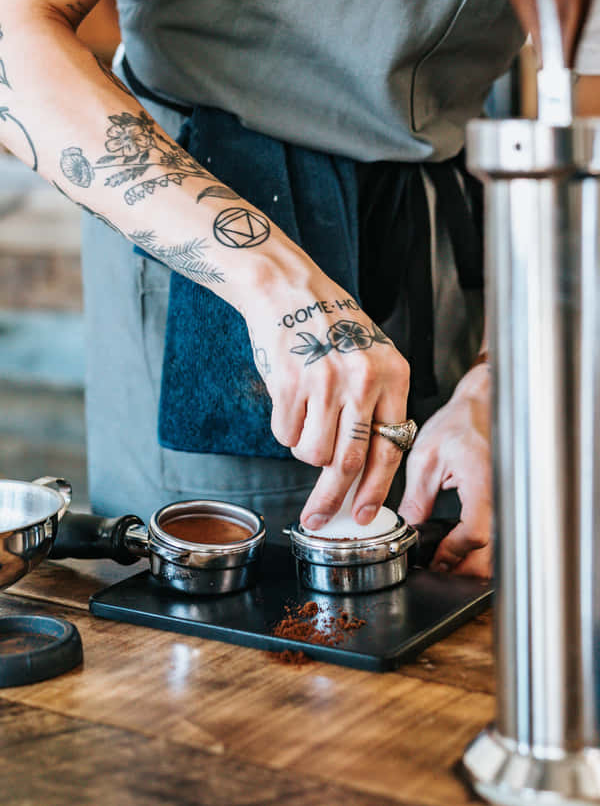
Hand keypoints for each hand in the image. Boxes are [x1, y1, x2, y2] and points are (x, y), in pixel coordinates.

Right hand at [246, 276, 409, 530]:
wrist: (288, 289)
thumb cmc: (330, 325)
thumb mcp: (372, 357)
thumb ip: (376, 407)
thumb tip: (365, 469)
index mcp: (393, 375)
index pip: (391, 449)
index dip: (376, 490)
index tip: (364, 514)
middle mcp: (364, 380)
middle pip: (349, 463)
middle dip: (332, 498)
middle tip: (319, 517)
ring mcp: (326, 382)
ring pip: (314, 454)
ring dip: (306, 451)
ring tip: (306, 420)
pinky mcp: (290, 384)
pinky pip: (285, 435)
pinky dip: (284, 430)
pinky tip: (289, 401)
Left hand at [399, 363, 491, 577]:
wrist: (484, 407)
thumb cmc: (460, 424)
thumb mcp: (426, 459)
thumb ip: (416, 499)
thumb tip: (407, 531)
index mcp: (483, 483)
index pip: (473, 535)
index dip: (450, 553)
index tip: (431, 558)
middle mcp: (504, 496)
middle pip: (491, 554)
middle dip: (461, 567)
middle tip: (435, 566)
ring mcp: (512, 503)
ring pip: (498, 552)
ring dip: (472, 562)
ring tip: (446, 557)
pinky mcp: (512, 506)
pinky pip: (500, 539)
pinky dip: (482, 550)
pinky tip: (461, 545)